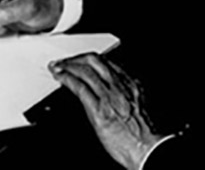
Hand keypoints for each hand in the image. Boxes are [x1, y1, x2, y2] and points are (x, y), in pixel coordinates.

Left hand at [49, 53, 163, 169]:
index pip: (107, 63)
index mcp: (130, 82)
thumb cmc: (144, 131)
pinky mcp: (99, 110)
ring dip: (68, 66)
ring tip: (57, 66)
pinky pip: (80, 88)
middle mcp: (119, 85)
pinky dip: (67, 79)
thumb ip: (126, 93)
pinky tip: (59, 77)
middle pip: (95, 61)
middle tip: (64, 61)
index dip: (90, 59)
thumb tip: (115, 92)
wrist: (147, 146)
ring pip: (86, 71)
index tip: (80, 60)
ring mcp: (109, 96)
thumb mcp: (139, 104)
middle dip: (77, 58)